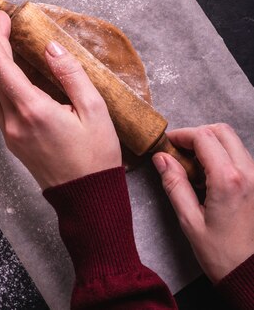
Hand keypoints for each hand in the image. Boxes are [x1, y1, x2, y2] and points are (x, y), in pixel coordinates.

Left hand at [0, 10, 121, 189]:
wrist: (88, 199)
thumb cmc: (96, 157)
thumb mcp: (93, 110)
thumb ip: (70, 74)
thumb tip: (51, 48)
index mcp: (33, 111)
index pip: (1, 66)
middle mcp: (14, 122)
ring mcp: (11, 133)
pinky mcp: (14, 141)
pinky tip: (4, 70)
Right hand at [153, 124, 253, 282]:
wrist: (251, 274)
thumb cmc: (222, 254)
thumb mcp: (189, 220)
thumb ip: (174, 184)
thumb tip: (161, 158)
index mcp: (228, 180)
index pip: (203, 137)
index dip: (181, 135)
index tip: (167, 143)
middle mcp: (248, 173)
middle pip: (221, 131)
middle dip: (197, 134)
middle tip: (179, 150)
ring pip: (232, 141)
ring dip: (210, 144)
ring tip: (192, 166)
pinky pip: (239, 157)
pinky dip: (221, 156)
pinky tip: (208, 176)